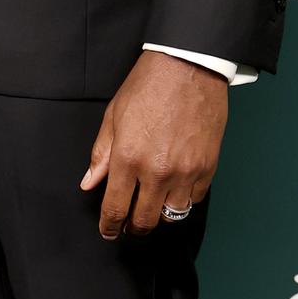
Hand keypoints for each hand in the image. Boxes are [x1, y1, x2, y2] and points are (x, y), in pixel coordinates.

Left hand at [80, 50, 226, 238]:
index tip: (108, 231)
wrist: (188, 66)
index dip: (109, 226)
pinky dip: (184, 199)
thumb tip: (90, 183)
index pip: (115, 208)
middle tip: (130, 224)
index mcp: (128, 158)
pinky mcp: (207, 167)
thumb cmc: (148, 86)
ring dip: (160, 214)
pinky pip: (195, 199)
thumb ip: (102, 155)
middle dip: (134, 227)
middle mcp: (157, 171)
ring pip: (172, 215)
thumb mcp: (114, 117)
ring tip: (154, 204)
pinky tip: (176, 188)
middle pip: (145, 220)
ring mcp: (186, 171)